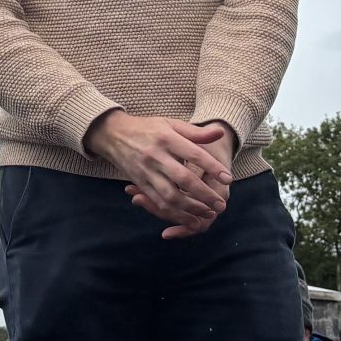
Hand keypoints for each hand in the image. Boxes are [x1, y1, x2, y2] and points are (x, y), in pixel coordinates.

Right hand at [89, 112, 232, 237]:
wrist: (112, 134)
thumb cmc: (147, 128)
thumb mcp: (171, 123)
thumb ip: (196, 132)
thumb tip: (220, 133)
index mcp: (167, 138)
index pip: (194, 154)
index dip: (212, 167)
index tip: (228, 178)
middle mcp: (156, 156)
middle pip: (183, 179)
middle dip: (204, 194)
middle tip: (220, 205)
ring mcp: (146, 171)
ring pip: (170, 195)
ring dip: (190, 208)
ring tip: (207, 214)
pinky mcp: (139, 183)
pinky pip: (157, 201)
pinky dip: (172, 212)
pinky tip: (186, 217)